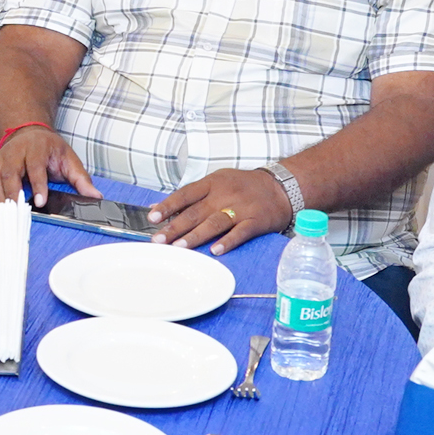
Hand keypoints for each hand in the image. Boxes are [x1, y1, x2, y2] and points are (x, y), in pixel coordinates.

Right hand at [0, 123, 94, 205]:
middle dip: (12, 193)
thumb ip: (81, 178)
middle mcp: (14, 152)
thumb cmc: (49, 149)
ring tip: (3, 212)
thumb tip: (95, 195)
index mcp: (36, 148)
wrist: (29, 133)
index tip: (40, 202)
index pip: (35, 167)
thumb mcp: (69, 158)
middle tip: (17, 211)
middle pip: (9, 172)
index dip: (38, 185)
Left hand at [148, 166, 289, 254]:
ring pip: (215, 222)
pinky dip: (228, 241)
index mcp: (212, 183)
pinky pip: (240, 232)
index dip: (168, 206)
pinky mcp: (256, 220)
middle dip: (175, 227)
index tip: (152, 218)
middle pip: (196, 211)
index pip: (185, 194)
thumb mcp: (216, 183)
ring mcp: (241, 207)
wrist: (281, 187)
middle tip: (159, 240)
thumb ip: (189, 196)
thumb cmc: (243, 186)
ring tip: (180, 247)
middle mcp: (225, 194)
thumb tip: (158, 207)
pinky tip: (215, 251)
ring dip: (196, 235)